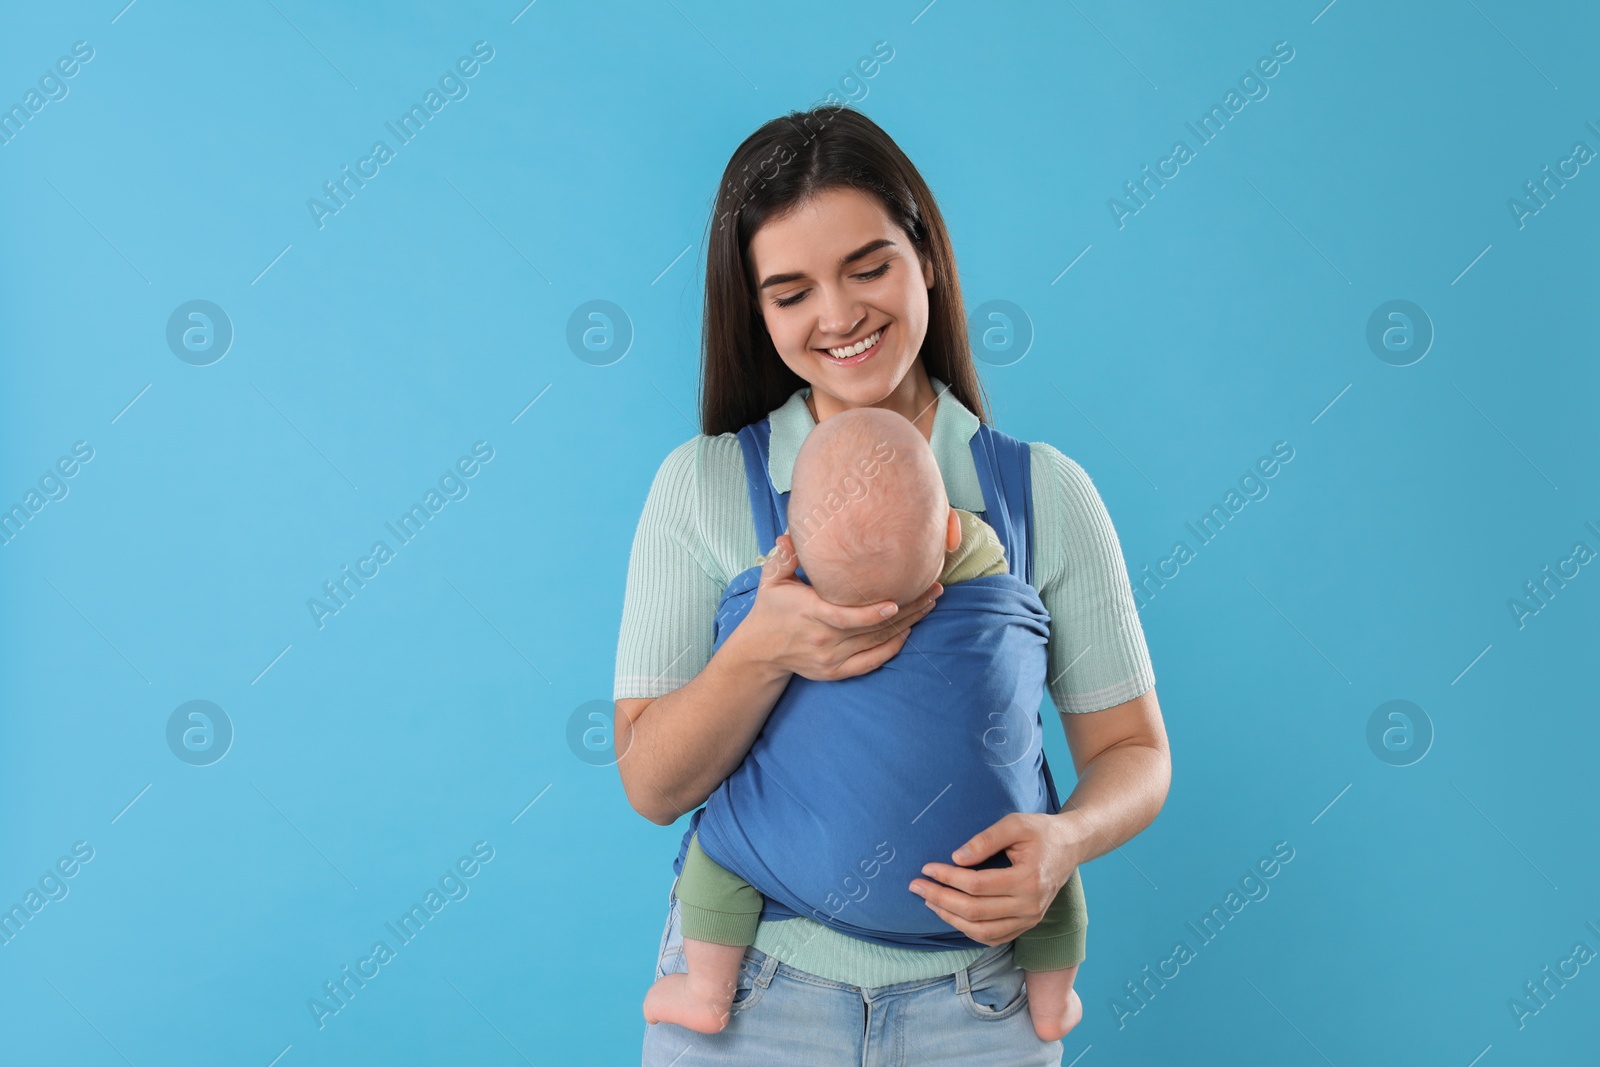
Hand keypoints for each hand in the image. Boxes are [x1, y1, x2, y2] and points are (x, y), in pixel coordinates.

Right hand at [741, 533, 941, 681]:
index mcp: (810, 613)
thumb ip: (784, 557)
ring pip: (876, 644)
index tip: (896, 600)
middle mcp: (823, 640)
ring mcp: (830, 659)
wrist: (760, 651)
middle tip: (934, 590)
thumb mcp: (771, 579)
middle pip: (872, 629)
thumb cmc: (771, 608)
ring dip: (907, 625)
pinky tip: (909, 631)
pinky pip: (870, 662)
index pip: (845, 617)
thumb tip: (791, 535)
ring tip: (930, 604)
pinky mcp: (835, 672)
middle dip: (907, 610)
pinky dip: (892, 649)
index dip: (872, 612)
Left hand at [908, 812, 1083, 944]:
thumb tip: (956, 858)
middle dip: (940, 899)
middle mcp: (1030, 905)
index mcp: (1028, 879)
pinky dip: (969, 931)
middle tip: (916, 886)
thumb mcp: (1016, 824)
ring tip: (929, 901)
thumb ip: (986, 839)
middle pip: (975, 911)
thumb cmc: (1041, 831)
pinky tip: (951, 916)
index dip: (948, 878)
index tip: (926, 868)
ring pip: (982, 931)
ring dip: (950, 918)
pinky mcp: (1028, 924)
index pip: (977, 885)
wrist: (1071, 847)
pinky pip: (994, 938)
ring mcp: (1030, 919)